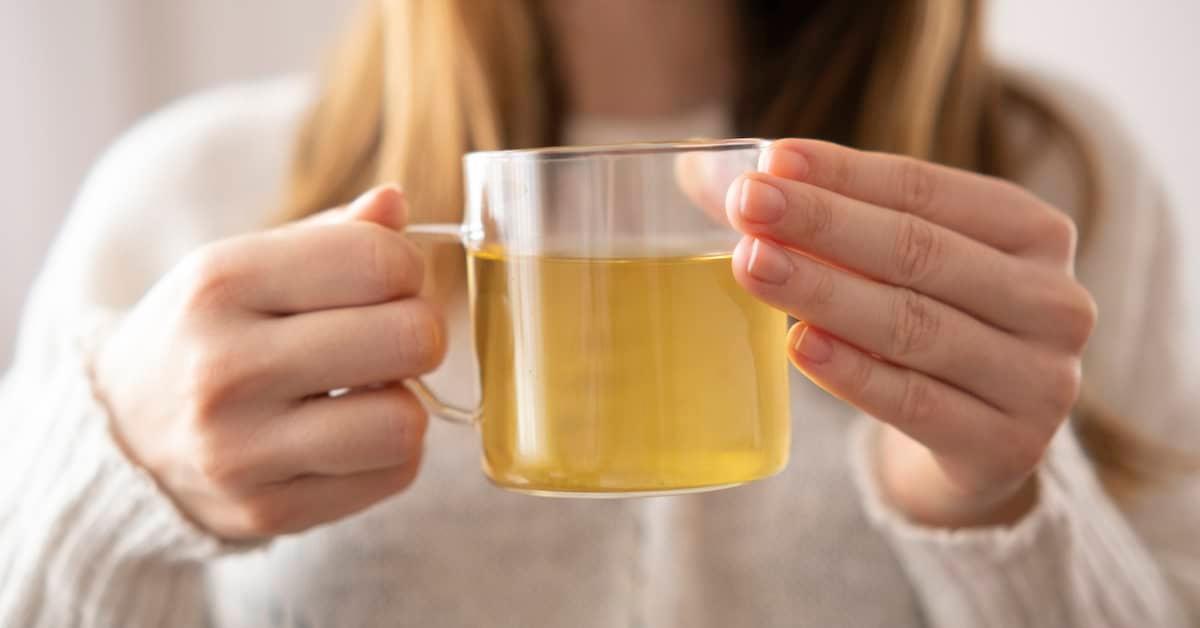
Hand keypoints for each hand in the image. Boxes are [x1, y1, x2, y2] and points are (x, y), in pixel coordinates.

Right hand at [94, 186, 444, 539]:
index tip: (387, 282)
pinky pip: (395, 474)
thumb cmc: (208, 334)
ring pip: (405, 421)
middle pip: (410, 339)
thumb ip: (331, 235)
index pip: (379, 261)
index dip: (405, 268)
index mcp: (221, 282)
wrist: (122, 434)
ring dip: (405, 402)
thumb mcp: (247, 266)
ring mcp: (242, 449)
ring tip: (369, 391)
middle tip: (389, 338)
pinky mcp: (267, 510)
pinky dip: (391, 451)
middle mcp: (225, 367)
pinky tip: (350, 433)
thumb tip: (396, 203)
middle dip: (419, 332)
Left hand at [726, 140, 1096, 526]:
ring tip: (752, 265)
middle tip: (747, 204)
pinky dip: (853, 373)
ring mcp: (1040, 379)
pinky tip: (798, 345)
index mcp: (1032, 231)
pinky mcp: (1007, 446)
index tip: (770, 159)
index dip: (844, 173)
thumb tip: (702, 169)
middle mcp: (1054, 300)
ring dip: (825, 291)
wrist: (977, 443)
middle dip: (824, 224)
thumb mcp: (894, 263)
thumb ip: (819, 216)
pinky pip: (915, 403)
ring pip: (915, 325)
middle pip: (920, 252)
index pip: (926, 189)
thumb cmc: (924, 326)